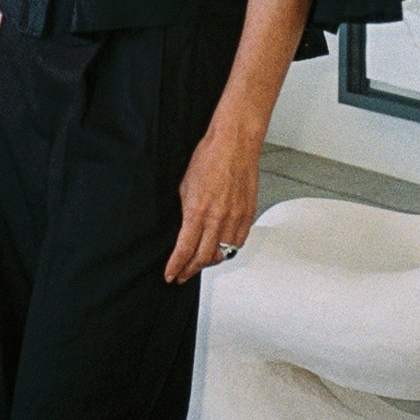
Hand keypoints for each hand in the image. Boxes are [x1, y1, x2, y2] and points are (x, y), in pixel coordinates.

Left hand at [165, 126, 259, 283]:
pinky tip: (221, 247)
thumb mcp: (186, 186)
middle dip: (190, 270)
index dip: (176, 266)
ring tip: (200, 262)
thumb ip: (187, 211)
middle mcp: (218, 218)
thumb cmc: (209, 158)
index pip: (185, 250)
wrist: (234, 144)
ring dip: (210, 261)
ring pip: (223, 253)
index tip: (170, 275)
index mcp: (198, 211)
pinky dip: (228, 248)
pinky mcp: (248, 215)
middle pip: (204, 258)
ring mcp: (235, 218)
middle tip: (182, 275)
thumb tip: (186, 230)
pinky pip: (238, 242)